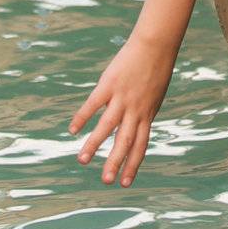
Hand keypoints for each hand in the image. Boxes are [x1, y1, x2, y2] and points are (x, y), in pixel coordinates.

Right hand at [69, 32, 177, 186]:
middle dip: (115, 163)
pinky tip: (72, 129)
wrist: (155, 45)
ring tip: (82, 160)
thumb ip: (143, 111)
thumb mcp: (153, 95)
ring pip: (107, 126)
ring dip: (94, 144)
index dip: (133, 165)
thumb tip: (131, 124)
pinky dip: (82, 117)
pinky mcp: (109, 84)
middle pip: (125, 141)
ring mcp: (122, 98)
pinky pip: (94, 104)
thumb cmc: (155, 69)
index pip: (140, 145)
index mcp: (147, 115)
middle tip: (106, 182)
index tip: (124, 183)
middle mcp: (136, 110)